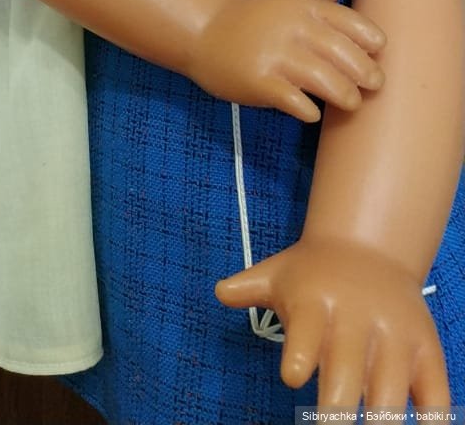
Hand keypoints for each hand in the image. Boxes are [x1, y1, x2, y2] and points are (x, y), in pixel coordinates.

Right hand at [190, 0, 384, 119]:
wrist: (201, 27)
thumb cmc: (247, 14)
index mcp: (302, 7)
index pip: (351, 22)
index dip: (371, 40)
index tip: (378, 52)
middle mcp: (293, 28)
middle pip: (345, 54)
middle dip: (366, 73)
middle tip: (375, 85)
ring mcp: (276, 55)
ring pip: (327, 81)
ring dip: (346, 96)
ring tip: (352, 103)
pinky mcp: (260, 81)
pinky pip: (296, 101)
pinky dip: (310, 110)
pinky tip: (313, 112)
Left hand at [215, 237, 448, 410]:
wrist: (370, 248)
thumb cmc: (313, 273)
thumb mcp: (278, 273)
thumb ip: (250, 287)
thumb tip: (221, 291)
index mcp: (316, 302)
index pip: (308, 329)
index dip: (302, 352)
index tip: (293, 376)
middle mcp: (357, 320)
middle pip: (347, 372)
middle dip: (336, 409)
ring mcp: (395, 337)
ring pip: (390, 391)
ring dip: (380, 419)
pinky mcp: (426, 351)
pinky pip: (435, 394)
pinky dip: (432, 418)